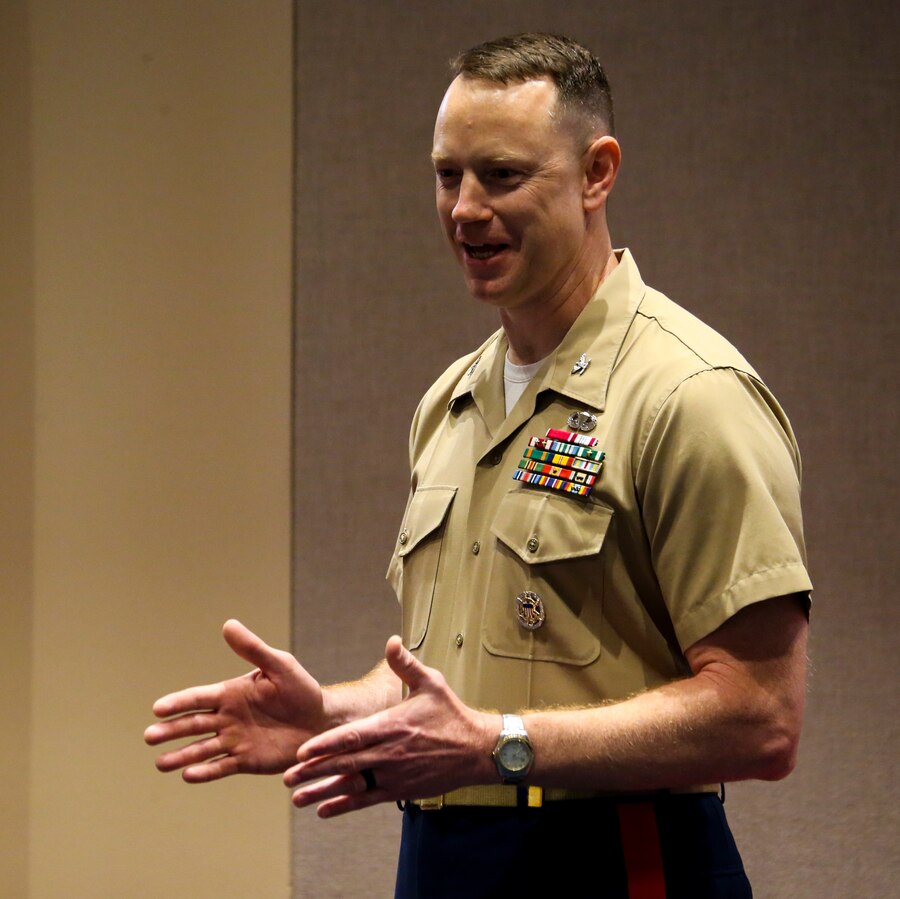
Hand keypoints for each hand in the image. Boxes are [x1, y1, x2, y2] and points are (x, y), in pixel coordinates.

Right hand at [144, 620, 326, 781]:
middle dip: (170, 730)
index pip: (199, 698)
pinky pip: (221, 766)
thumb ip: (253, 649)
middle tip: (149, 736)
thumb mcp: (279, 665)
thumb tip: (228, 624)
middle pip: (193, 724)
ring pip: (201, 749)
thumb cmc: (301, 689)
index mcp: (232, 693)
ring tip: (160, 764)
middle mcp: (228, 717)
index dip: (178, 702)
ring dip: (181, 755)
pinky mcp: (246, 761)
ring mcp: (235, 740)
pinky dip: (204, 772)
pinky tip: (187, 776)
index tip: (157, 708)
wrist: (321, 721)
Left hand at [283, 636, 495, 816]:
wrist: (476, 749)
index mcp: (392, 725)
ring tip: (297, 798)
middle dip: (314, 771)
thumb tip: (391, 640)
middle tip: (287, 777)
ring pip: (353, 785)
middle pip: (346, 763)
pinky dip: (345, 805)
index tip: (303, 751)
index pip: (353, 737)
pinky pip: (368, 800)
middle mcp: (390, 752)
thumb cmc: (451, 713)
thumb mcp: (431, 683)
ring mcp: (394, 774)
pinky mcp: (400, 790)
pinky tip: (324, 810)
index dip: (326, 745)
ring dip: (323, 792)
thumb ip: (406, 665)